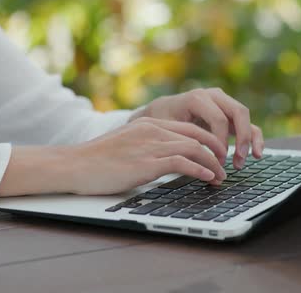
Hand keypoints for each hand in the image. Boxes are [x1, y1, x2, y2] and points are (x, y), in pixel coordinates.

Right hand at [0, 118, 227, 196]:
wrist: (75, 165)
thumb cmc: (96, 160)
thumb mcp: (125, 145)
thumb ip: (146, 146)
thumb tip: (163, 160)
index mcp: (148, 123)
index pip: (189, 127)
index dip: (208, 140)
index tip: (217, 154)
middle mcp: (152, 130)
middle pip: (197, 136)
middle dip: (216, 151)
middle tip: (225, 165)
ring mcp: (150, 145)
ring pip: (195, 148)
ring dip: (213, 164)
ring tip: (220, 177)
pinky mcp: (147, 162)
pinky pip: (183, 162)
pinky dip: (200, 170)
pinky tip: (207, 178)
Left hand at [129, 88, 263, 168]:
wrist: (160, 111)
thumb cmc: (161, 120)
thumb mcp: (167, 129)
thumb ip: (183, 141)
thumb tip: (199, 163)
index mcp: (197, 98)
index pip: (219, 119)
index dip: (221, 142)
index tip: (216, 161)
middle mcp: (213, 96)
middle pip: (238, 112)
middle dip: (242, 138)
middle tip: (238, 160)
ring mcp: (223, 102)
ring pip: (245, 117)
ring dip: (249, 140)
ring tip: (243, 161)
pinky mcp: (228, 113)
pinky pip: (246, 123)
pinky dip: (253, 137)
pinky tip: (256, 154)